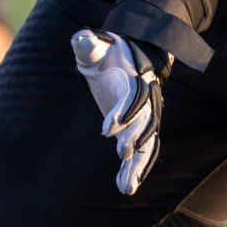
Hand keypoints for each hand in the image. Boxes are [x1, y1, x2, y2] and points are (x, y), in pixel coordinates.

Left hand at [70, 28, 165, 195]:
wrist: (128, 59)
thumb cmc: (106, 53)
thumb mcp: (95, 46)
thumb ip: (88, 43)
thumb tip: (80, 39)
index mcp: (135, 80)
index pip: (133, 97)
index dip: (122, 112)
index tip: (106, 129)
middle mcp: (145, 101)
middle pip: (144, 122)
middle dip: (134, 138)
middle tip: (122, 153)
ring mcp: (143, 118)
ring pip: (146, 143)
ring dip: (138, 164)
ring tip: (127, 186)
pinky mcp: (137, 130)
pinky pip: (141, 152)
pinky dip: (135, 170)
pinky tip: (125, 187)